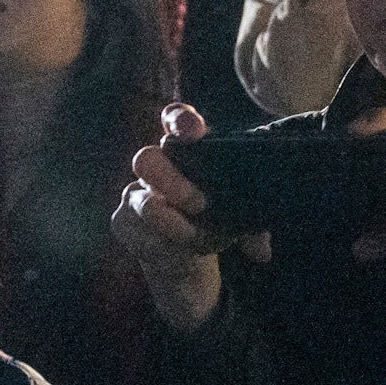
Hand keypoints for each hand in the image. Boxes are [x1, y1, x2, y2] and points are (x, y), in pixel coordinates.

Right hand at [111, 104, 238, 332]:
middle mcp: (156, 165)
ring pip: (142, 203)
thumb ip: (252, 227)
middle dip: (173, 183)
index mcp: (186, 150)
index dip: (180, 120)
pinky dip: (163, 248)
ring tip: (197, 239)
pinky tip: (180, 255)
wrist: (187, 264)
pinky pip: (138, 234)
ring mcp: (135, 193)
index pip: (175, 120)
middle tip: (200, 204)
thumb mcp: (239, 219)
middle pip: (147, 159)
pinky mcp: (123, 222)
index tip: (195, 131)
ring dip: (173, 225)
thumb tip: (261, 252)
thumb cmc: (216, 225)